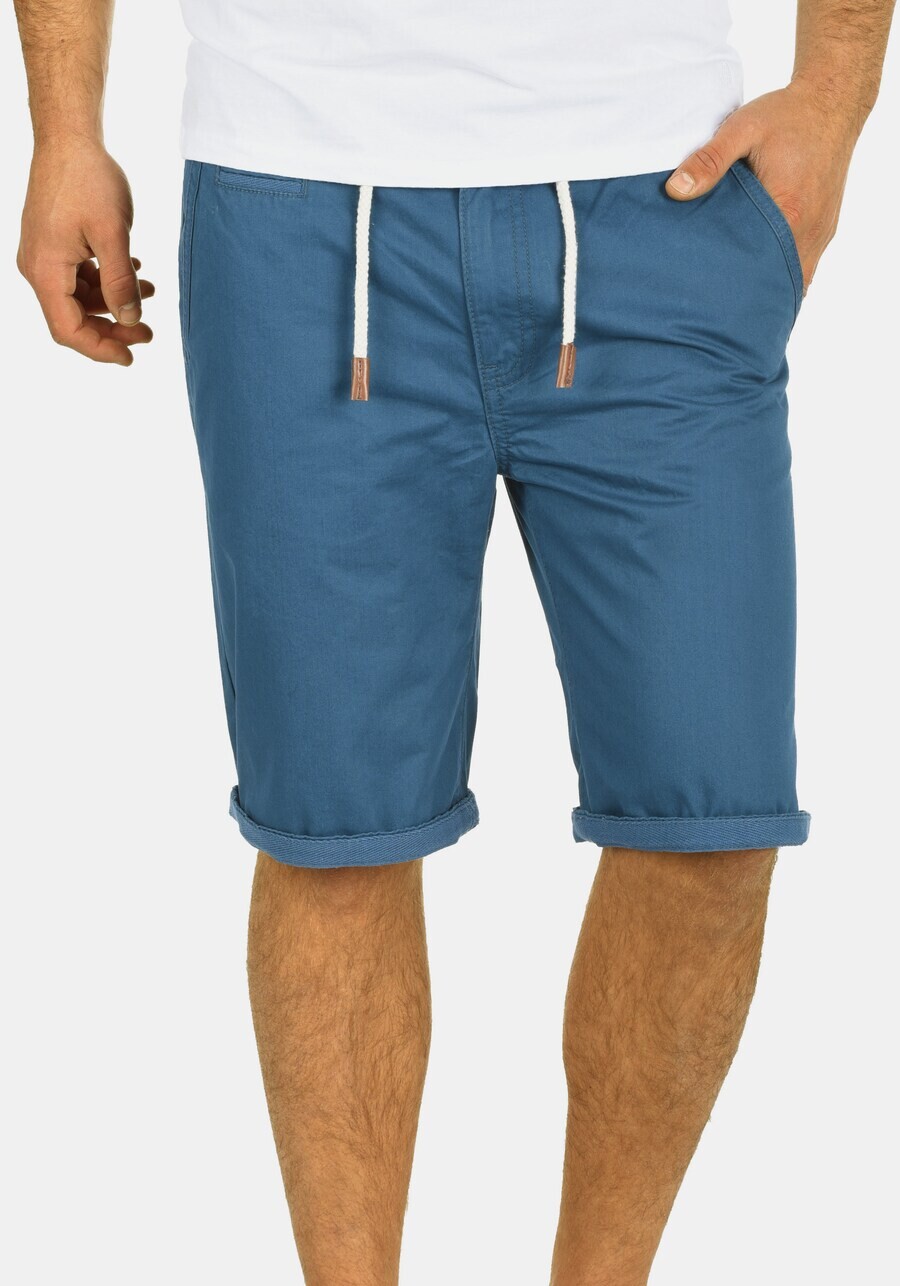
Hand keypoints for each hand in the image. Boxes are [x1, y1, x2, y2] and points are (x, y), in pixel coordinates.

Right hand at [17, 140, 153, 365]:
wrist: (69, 137)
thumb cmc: (88, 178)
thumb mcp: (113, 235)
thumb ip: (120, 282)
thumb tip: (128, 320)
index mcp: (45, 271)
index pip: (69, 329)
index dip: (100, 349)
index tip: (131, 357)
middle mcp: (37, 267)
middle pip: (73, 317)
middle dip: (112, 328)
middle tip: (148, 332)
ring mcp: (43, 255)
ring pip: (79, 298)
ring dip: (114, 301)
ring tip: (150, 293)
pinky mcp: (53, 243)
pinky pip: (78, 276)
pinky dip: (105, 280)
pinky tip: (134, 271)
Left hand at [665, 81, 863, 292]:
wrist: (832, 102)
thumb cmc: (787, 115)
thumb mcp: (742, 128)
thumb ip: (709, 160)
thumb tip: (676, 190)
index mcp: (788, 210)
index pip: (757, 266)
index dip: (732, 283)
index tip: (707, 293)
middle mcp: (809, 229)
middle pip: (776, 279)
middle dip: (748, 291)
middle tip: (715, 299)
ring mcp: (820, 232)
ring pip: (794, 277)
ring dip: (767, 282)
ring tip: (735, 290)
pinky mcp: (824, 229)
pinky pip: (804, 264)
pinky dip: (783, 271)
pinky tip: (760, 271)